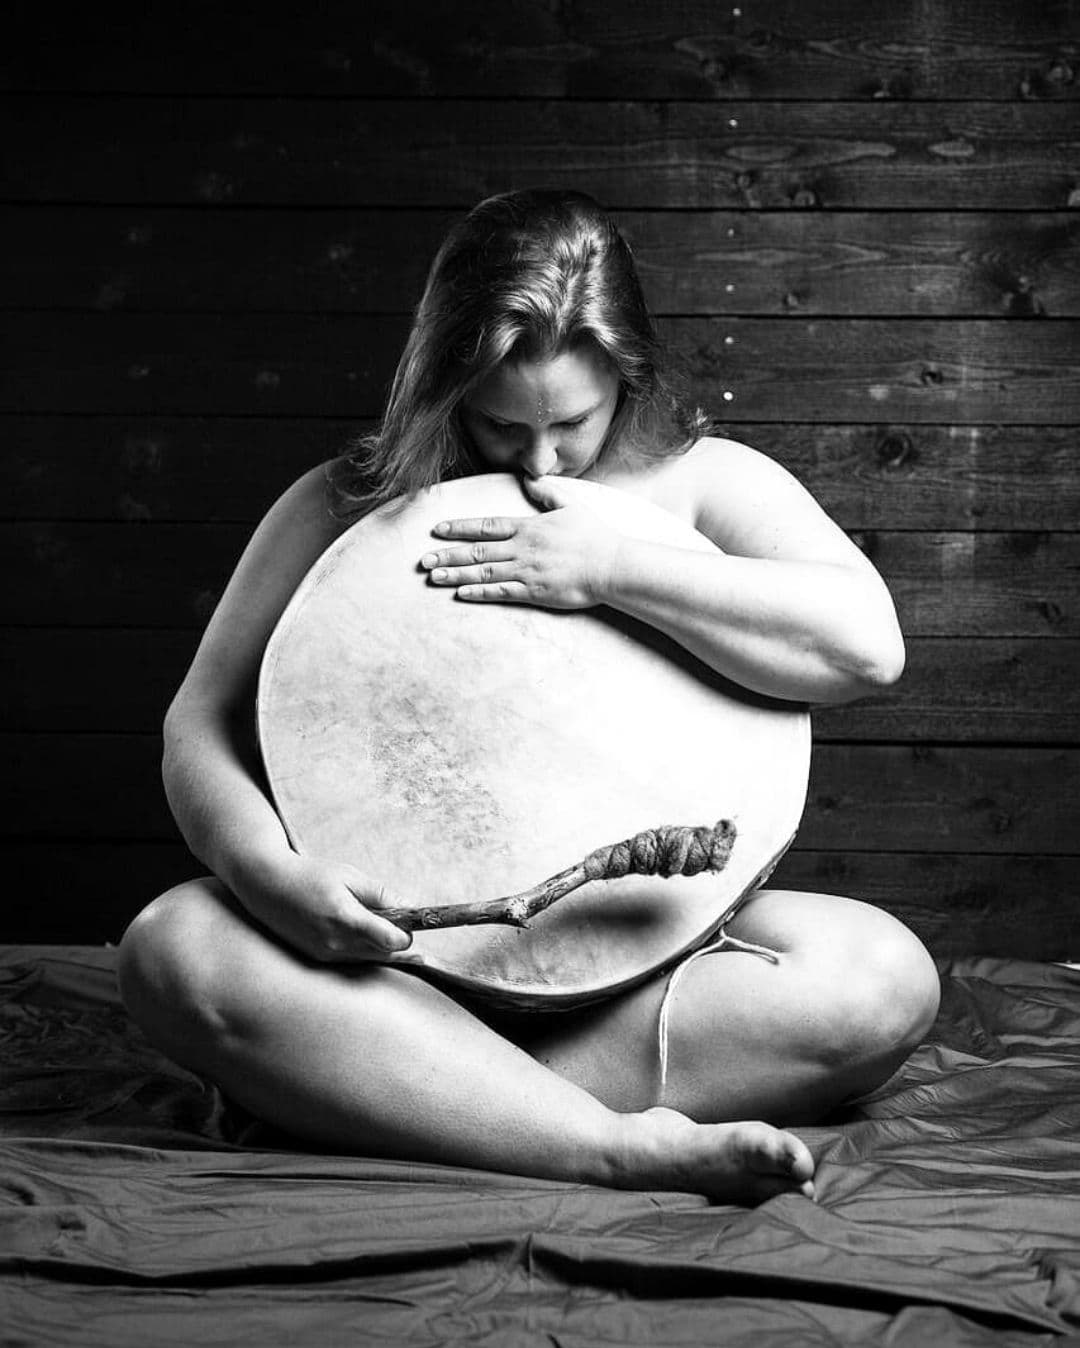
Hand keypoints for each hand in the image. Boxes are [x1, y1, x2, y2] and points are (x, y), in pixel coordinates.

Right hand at [236, 851, 412, 964]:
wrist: (268, 887)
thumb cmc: (310, 875)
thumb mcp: (349, 876)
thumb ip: (381, 894)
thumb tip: (410, 907)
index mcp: (346, 919)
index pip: (391, 941)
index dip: (407, 934)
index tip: (411, 923)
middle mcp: (336, 943)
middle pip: (384, 955)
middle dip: (397, 943)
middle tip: (402, 927)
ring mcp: (326, 954)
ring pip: (369, 959)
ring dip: (381, 947)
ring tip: (383, 928)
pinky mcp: (319, 958)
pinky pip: (352, 959)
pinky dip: (364, 949)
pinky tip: (361, 933)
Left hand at [420, 475, 621, 609]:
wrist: (611, 565)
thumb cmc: (594, 536)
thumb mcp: (570, 506)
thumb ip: (546, 493)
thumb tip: (529, 478)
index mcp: (528, 527)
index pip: (486, 526)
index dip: (459, 528)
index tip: (437, 530)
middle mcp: (522, 548)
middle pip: (476, 550)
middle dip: (447, 555)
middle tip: (422, 560)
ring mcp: (526, 571)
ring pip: (483, 572)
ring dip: (456, 574)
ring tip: (433, 577)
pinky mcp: (534, 591)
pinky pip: (501, 593)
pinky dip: (479, 593)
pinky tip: (461, 593)